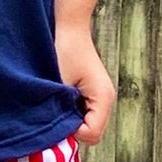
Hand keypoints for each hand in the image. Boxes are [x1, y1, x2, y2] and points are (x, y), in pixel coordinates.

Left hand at [55, 20, 115, 145]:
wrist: (68, 27)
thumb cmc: (63, 51)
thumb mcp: (60, 86)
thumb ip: (61, 112)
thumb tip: (58, 134)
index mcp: (103, 98)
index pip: (91, 135)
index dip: (70, 131)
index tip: (55, 114)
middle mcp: (107, 99)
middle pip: (91, 133)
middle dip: (71, 126)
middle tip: (54, 110)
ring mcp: (102, 95)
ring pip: (87, 123)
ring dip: (71, 118)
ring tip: (57, 101)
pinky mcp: (93, 91)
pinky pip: (84, 112)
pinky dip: (71, 110)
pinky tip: (61, 97)